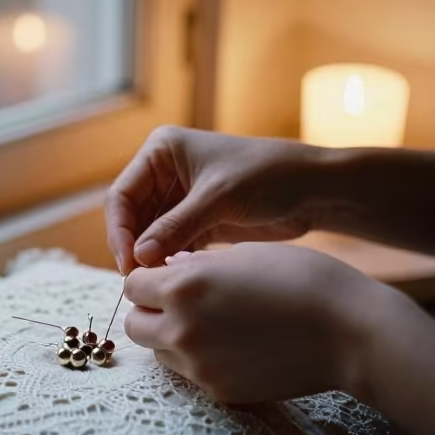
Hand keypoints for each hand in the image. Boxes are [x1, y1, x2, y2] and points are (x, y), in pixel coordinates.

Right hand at [105, 126, 325, 273]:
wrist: (314, 190)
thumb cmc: (269, 175)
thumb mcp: (218, 198)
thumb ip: (175, 227)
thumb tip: (139, 258)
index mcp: (162, 151)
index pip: (122, 195)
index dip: (120, 230)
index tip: (130, 261)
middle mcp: (166, 173)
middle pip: (131, 218)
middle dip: (134, 247)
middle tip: (140, 280)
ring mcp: (180, 199)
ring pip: (149, 236)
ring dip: (151, 258)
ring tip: (160, 283)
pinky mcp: (198, 222)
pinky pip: (170, 245)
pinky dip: (169, 262)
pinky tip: (177, 277)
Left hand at [122, 243, 389, 404]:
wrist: (350, 332)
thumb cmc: (300, 279)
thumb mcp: (241, 256)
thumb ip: (193, 266)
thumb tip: (166, 270)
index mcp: (182, 288)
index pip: (132, 285)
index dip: (149, 279)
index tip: (168, 276)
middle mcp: (181, 330)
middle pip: (134, 325)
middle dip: (151, 311)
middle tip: (182, 302)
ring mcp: (199, 367)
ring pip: (159, 352)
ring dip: (172, 337)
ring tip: (214, 323)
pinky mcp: (220, 392)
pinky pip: (191, 374)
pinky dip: (201, 359)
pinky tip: (236, 345)